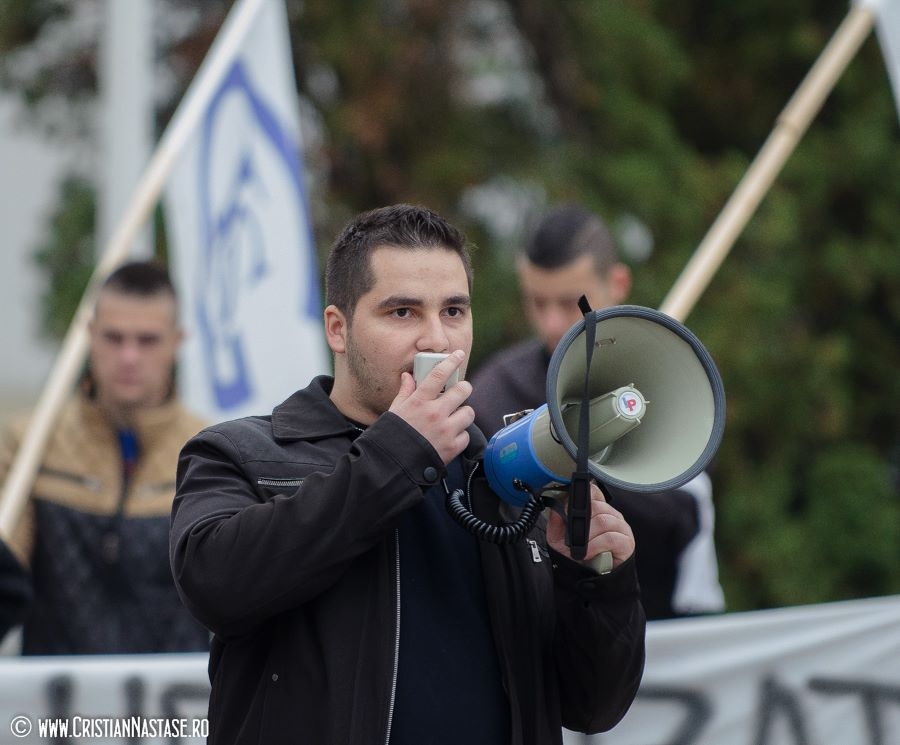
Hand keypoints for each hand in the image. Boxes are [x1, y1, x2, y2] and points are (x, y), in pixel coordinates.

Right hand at [389, 350, 473, 464]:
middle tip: (460, 392)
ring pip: (469, 413)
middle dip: (463, 389)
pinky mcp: (452, 447)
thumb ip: (405, 393)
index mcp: (419, 402)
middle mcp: (435, 413)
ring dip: (463, 414)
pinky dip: (460, 435)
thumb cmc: (391, 437)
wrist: (392, 466)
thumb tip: (408, 377)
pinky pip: (466, 435)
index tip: (458, 355)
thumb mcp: (394, 411)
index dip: (451, 361)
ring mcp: (445, 430)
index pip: (439, 374)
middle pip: (463, 390)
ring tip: (454, 418)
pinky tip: (450, 437)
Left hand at [546, 482, 634, 570]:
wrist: (588, 577)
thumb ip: (556, 521)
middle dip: (580, 522)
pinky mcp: (626, 542)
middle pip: (596, 506)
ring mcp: (621, 527)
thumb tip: (557, 508)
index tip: (570, 506)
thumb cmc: (577, 555)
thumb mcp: (559, 538)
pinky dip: (595, 545)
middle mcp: (611, 514)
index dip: (582, 495)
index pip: (593, 491)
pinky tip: (588, 553)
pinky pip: (610, 537)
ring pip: (603, 521)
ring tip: (580, 548)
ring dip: (587, 536)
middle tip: (572, 536)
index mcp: (597, 509)